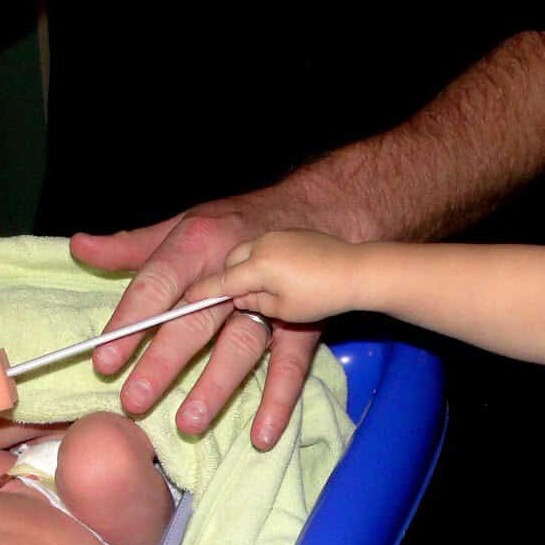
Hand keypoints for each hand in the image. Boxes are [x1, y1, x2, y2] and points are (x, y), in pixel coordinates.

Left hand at [69, 180, 354, 449]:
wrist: (316, 209)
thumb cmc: (236, 224)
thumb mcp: (183, 225)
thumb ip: (132, 246)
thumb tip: (79, 247)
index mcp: (197, 245)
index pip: (156, 285)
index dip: (130, 322)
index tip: (103, 361)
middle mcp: (233, 272)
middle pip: (195, 319)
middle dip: (164, 361)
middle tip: (135, 400)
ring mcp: (271, 299)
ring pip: (241, 344)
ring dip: (216, 385)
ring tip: (189, 424)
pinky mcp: (302, 322)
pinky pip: (291, 364)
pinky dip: (279, 400)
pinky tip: (262, 435)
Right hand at [191, 230, 366, 324]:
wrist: (358, 269)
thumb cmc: (322, 296)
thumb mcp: (284, 311)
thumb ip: (254, 302)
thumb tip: (238, 297)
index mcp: (258, 265)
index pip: (221, 281)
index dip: (202, 293)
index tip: (186, 300)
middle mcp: (262, 243)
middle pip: (229, 261)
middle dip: (225, 278)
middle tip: (232, 298)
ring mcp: (277, 235)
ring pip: (245, 251)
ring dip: (242, 268)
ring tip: (256, 288)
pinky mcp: (290, 233)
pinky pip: (263, 245)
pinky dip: (259, 260)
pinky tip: (274, 274)